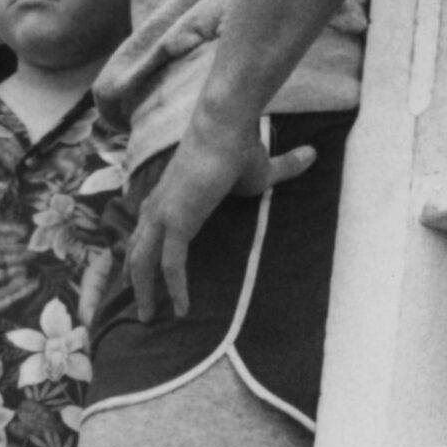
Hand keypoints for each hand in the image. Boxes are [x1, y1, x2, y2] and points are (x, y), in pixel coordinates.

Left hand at [127, 123, 315, 321]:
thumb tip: (312, 155)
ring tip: (148, 317)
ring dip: (143, 291)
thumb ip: (283, 167)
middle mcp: (157, 205)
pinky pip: (170, 265)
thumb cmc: (241, 146)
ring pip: (143, 262)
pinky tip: (182, 310)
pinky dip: (175, 289)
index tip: (138, 272)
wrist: (226, 128)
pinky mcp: (176, 222)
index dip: (141, 250)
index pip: (146, 228)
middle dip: (133, 279)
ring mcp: (162, 213)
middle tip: (140, 306)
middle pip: (136, 248)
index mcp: (169, 195)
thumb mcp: (262, 169)